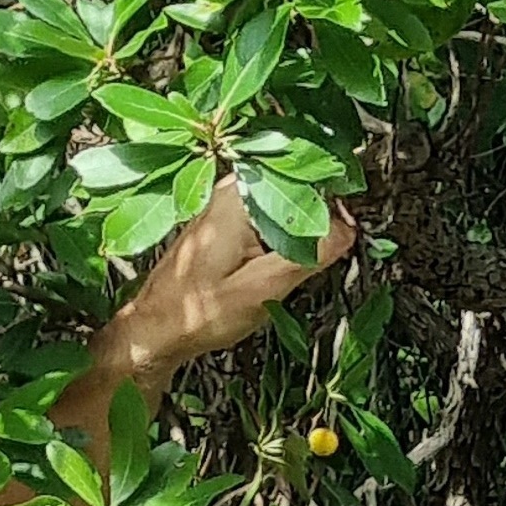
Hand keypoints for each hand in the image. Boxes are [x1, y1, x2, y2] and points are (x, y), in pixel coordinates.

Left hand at [101, 179, 354, 374]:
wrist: (153, 331)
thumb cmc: (194, 314)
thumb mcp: (261, 289)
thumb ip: (307, 256)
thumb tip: (348, 230)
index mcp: (236, 198)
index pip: (302, 174)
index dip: (334, 197)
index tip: (351, 226)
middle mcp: (229, 194)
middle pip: (296, 187)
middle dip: (322, 215)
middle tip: (340, 245)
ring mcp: (227, 207)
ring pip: (285, 205)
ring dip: (305, 229)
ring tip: (312, 259)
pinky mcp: (227, 225)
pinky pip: (270, 220)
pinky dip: (286, 238)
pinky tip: (285, 265)